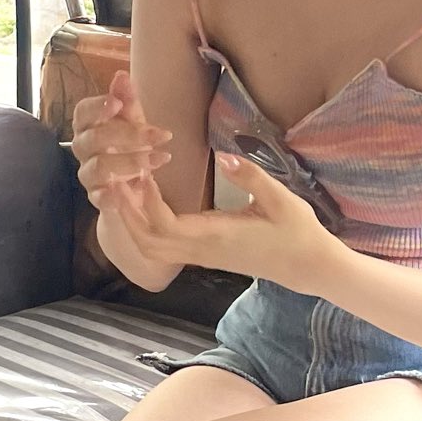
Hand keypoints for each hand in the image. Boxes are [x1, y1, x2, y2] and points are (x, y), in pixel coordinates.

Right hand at [67, 70, 172, 200]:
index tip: (117, 103)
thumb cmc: (128, 149)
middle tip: (160, 135)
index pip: (82, 112)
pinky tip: (137, 187)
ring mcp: (88, 175)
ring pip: (99, 166)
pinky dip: (116, 194)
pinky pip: (100, 197)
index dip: (97, 106)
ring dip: (131, 161)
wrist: (130, 190)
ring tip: (160, 159)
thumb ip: (127, 101)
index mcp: (88, 126)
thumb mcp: (133, 123)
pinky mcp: (97, 198)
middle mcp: (83, 150)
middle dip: (128, 134)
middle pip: (94, 138)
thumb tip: (122, 75)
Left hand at [104, 152, 337, 293]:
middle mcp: (200, 250)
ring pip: (150, 248)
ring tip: (124, 187)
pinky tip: (143, 200)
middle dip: (126, 213)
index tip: (141, 171)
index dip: (147, 201)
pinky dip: (144, 226)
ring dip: (132, 221)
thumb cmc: (296, 231)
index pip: (165, 225)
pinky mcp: (201, 255)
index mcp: (216, 236)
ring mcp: (199, 256)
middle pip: (146, 242)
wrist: (305, 265)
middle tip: (116, 178)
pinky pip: (161, 246)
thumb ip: (252, 177)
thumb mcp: (280, 199)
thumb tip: (225, 155)